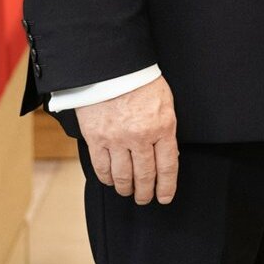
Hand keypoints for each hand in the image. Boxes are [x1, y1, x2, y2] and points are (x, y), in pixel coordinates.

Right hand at [74, 75, 178, 204]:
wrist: (112, 66)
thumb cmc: (141, 82)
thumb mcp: (164, 103)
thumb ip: (166, 130)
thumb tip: (167, 156)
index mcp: (162, 127)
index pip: (167, 167)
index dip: (166, 187)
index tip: (164, 197)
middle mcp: (140, 137)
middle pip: (144, 176)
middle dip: (145, 192)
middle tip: (144, 198)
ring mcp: (116, 139)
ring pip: (122, 176)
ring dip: (126, 188)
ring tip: (128, 191)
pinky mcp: (96, 138)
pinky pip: (101, 167)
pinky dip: (107, 178)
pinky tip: (111, 180)